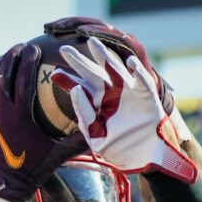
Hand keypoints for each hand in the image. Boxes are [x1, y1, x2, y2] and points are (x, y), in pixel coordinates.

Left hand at [0, 43, 86, 201]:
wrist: (4, 185)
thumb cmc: (33, 168)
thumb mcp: (60, 154)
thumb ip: (81, 138)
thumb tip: (103, 125)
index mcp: (20, 113)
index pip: (22, 77)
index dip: (28, 60)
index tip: (35, 48)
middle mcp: (1, 109)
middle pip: (3, 72)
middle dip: (12, 55)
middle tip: (22, 47)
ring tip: (6, 57)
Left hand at [52, 39, 194, 182]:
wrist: (142, 157)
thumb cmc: (118, 147)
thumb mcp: (95, 132)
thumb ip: (85, 112)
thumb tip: (75, 89)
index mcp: (98, 102)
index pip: (81, 86)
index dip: (68, 78)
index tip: (54, 72)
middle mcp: (111, 93)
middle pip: (94, 73)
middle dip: (80, 62)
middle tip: (65, 50)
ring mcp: (129, 92)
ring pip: (116, 70)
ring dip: (105, 57)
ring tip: (93, 44)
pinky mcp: (147, 96)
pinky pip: (143, 81)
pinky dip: (138, 72)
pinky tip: (130, 63)